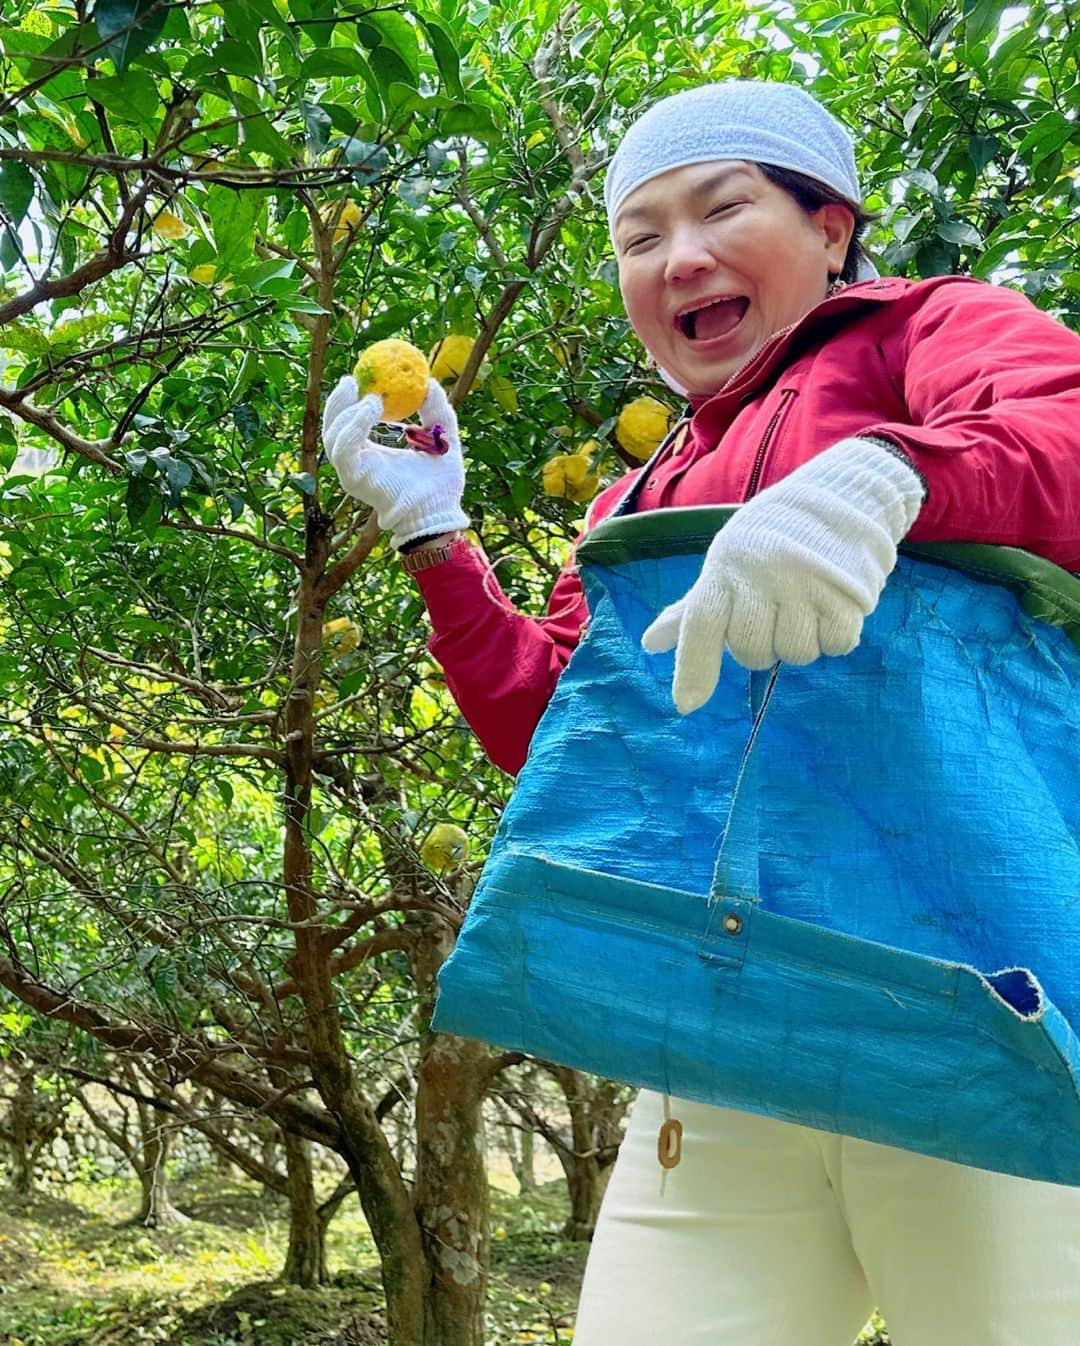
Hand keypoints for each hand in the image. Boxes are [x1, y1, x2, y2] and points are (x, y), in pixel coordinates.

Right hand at [321, 376, 468, 549]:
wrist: (440, 512)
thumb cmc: (442, 484)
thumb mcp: (443, 439)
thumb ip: (438, 412)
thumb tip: (431, 383)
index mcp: (371, 455)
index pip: (349, 424)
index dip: (350, 401)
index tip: (361, 378)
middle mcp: (357, 464)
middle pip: (333, 427)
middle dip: (338, 401)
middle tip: (352, 380)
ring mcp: (352, 473)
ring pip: (334, 436)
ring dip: (348, 411)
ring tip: (373, 398)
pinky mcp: (353, 479)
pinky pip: (344, 448)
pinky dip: (354, 425)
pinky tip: (373, 409)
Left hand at [641, 437, 925, 713]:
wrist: (837, 500)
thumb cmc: (769, 542)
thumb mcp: (725, 566)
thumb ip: (691, 611)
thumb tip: (649, 643)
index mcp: (725, 569)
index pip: (700, 624)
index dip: (693, 667)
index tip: (687, 705)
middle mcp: (761, 576)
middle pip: (752, 651)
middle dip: (762, 645)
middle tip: (775, 613)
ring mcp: (805, 585)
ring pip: (795, 653)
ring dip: (802, 640)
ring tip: (806, 604)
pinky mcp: (846, 595)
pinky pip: (834, 644)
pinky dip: (835, 635)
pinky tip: (831, 606)